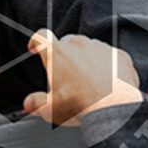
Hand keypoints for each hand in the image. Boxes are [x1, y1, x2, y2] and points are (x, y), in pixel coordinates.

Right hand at [23, 30, 140, 125]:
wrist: (113, 107)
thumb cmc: (79, 105)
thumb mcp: (50, 109)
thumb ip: (36, 104)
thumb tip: (28, 104)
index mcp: (56, 54)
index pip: (41, 37)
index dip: (36, 41)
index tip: (35, 48)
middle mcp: (78, 45)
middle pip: (67, 43)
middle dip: (64, 55)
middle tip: (66, 76)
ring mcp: (100, 48)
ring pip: (89, 48)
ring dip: (86, 59)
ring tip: (88, 82)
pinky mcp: (119, 56)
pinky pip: (111, 57)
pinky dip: (107, 66)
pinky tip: (106, 83)